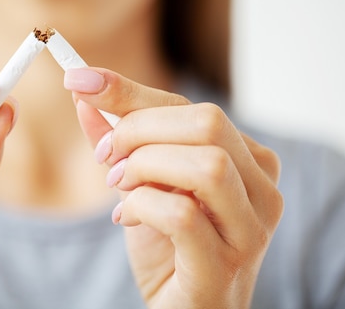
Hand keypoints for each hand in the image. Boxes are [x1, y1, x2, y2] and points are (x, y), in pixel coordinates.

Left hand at [65, 68, 282, 308]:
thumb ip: (119, 139)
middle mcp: (262, 189)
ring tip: (119, 186)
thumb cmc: (168, 247)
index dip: (131, 91)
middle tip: (107, 156)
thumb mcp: (141, 183)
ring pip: (207, 165)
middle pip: (208, 123)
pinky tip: (127, 217)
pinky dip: (142, 206)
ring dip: (145, 167)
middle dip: (140, 129)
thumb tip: (84, 89)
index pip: (191, 107)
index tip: (81, 79)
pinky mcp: (225, 265)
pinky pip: (183, 215)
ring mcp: (251, 229)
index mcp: (249, 161)